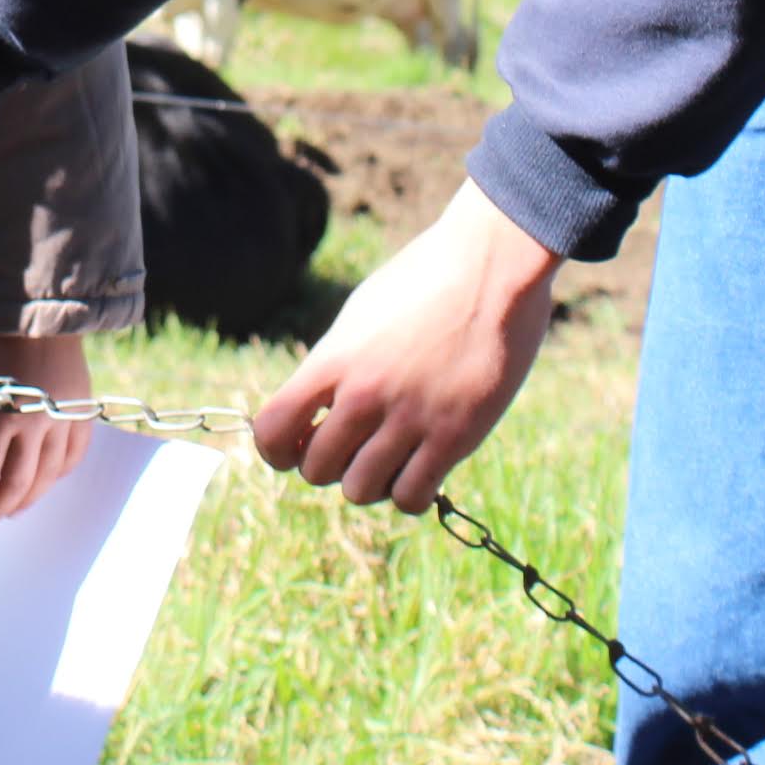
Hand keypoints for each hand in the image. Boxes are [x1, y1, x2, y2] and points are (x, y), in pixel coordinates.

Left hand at [0, 332, 92, 532]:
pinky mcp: (82, 410)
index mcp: (0, 414)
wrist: (39, 312)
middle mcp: (34, 422)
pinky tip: (46, 483)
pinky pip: (75, 454)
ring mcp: (63, 418)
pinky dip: (60, 473)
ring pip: (48, 475)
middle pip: (16, 483)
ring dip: (28, 499)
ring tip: (12, 512)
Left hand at [251, 178, 558, 513]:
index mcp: (335, 359)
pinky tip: (418, 468)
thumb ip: (336, 364)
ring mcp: (410, 418)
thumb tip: (317, 411)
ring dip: (369, 481)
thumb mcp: (362, 315)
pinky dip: (408, 493)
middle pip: (316, 470)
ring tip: (388, 455)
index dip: (277, 448)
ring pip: (360, 491)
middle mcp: (365, 394)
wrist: (492, 267)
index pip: (273, 430)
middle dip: (330, 463)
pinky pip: (411, 497)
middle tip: (355, 443)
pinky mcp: (454, 436)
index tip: (300, 440)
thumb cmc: (425, 281)